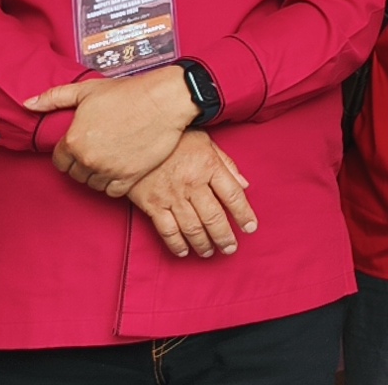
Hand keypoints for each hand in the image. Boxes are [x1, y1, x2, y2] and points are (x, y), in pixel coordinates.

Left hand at [26, 65, 197, 196]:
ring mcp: (109, 170)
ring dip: (98, 176)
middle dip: (83, 165)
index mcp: (74, 140)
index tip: (80, 148)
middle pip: (76, 175)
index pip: (59, 162)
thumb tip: (28, 103)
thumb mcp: (86, 90)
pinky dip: (114, 185)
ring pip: (94, 185)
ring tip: (109, 161)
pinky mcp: (130, 176)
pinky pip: (113, 192)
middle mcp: (88, 159)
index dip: (68, 155)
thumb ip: (54, 98)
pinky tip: (120, 170)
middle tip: (97, 153)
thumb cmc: (127, 93)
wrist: (163, 101)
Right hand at [126, 130, 256, 258]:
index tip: (251, 228)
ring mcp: (171, 196)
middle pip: (214, 217)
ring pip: (192, 227)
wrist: (136, 136)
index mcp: (209, 166)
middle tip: (231, 248)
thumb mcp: (206, 142)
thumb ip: (226, 164)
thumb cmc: (175, 138)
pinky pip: (167, 229)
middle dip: (225, 236)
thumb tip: (244, 185)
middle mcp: (192, 184)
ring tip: (210, 252)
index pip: (233, 195)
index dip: (244, 214)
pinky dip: (176, 244)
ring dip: (203, 243)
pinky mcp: (152, 204)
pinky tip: (184, 252)